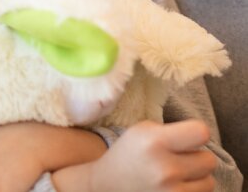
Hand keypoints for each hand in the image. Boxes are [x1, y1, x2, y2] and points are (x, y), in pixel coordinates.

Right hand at [52, 120, 216, 191]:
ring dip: (196, 178)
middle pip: (209, 159)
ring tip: (176, 175)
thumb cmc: (129, 155)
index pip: (201, 132)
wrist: (108, 185)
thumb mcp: (140, 132)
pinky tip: (174, 186)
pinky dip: (191, 190)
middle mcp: (165, 169)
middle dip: (197, 157)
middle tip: (180, 158)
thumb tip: (200, 136)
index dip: (197, 133)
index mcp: (154, 142)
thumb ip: (170, 131)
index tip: (189, 137)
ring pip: (209, 181)